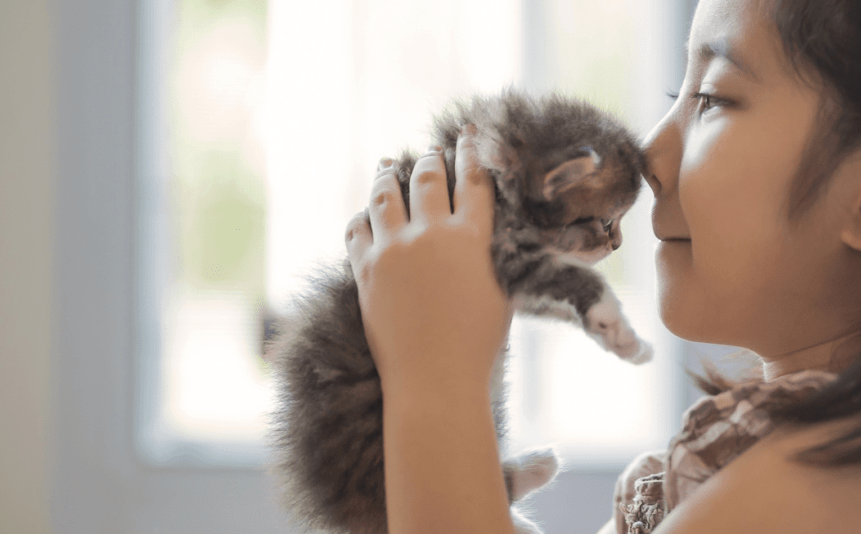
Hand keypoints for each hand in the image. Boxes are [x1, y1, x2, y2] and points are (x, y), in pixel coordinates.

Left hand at [345, 124, 513, 388]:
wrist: (434, 380)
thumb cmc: (478, 345)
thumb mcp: (502, 293)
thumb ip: (493, 255)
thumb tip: (487, 235)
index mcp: (472, 238)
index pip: (473, 181)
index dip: (471, 154)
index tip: (467, 138)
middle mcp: (432, 234)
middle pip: (428, 179)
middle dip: (430, 160)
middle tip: (430, 153)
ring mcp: (394, 249)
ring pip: (385, 194)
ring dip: (388, 175)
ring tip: (387, 165)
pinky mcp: (365, 269)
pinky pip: (358, 228)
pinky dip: (363, 216)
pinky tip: (366, 214)